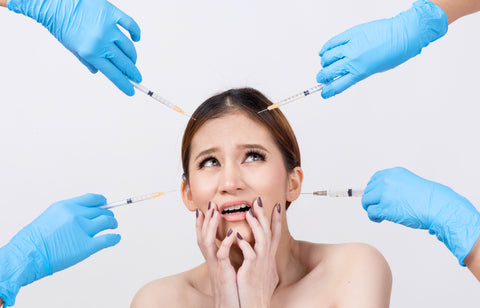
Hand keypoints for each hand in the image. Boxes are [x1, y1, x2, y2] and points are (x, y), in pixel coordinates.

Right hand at [0, 193, 119, 305]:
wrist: (27, 255)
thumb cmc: (33, 240)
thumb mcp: (50, 217)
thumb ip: (67, 215)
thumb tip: (82, 216)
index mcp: (66, 206)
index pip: (91, 199)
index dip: (102, 201)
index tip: (105, 203)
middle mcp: (76, 215)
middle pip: (101, 211)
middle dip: (108, 215)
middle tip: (110, 220)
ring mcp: (82, 230)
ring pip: (107, 221)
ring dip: (113, 223)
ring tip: (113, 227)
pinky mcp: (86, 246)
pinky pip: (108, 239)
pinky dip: (115, 238)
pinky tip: (116, 238)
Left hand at [7, 0, 141, 94]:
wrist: (55, 2)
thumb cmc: (61, 23)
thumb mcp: (72, 48)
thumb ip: (87, 61)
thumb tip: (99, 71)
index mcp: (90, 53)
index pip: (114, 74)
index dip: (124, 84)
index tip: (130, 90)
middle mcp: (101, 42)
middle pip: (124, 63)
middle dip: (132, 73)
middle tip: (136, 77)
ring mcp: (108, 27)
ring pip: (129, 47)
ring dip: (132, 57)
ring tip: (132, 59)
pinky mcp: (112, 13)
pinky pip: (130, 25)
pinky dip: (136, 33)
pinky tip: (136, 38)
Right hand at [196, 202, 239, 307]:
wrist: (232, 306)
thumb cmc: (234, 290)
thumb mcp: (230, 269)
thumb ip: (230, 257)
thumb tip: (235, 246)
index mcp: (215, 258)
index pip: (206, 236)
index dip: (204, 223)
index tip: (205, 209)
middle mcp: (212, 260)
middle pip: (202, 235)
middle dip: (205, 219)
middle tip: (209, 204)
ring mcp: (215, 265)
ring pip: (207, 242)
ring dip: (211, 226)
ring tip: (215, 212)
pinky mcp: (222, 272)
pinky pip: (220, 256)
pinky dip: (224, 244)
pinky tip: (231, 234)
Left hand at [236, 198, 280, 307]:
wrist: (255, 305)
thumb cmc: (258, 292)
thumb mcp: (264, 275)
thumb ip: (264, 264)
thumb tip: (266, 259)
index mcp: (268, 258)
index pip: (274, 235)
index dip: (275, 221)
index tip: (276, 207)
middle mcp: (267, 258)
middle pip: (269, 231)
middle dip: (264, 215)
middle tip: (259, 200)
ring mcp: (261, 263)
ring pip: (262, 239)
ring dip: (256, 225)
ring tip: (249, 212)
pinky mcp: (252, 269)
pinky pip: (249, 254)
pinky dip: (244, 244)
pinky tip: (237, 236)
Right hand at [316, 0, 446, 98]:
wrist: (405, 34)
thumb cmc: (395, 52)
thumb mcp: (375, 70)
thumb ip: (358, 73)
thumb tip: (344, 74)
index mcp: (360, 72)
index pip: (337, 86)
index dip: (327, 91)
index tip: (323, 93)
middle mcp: (353, 60)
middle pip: (328, 72)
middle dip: (322, 77)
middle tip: (321, 77)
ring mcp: (351, 45)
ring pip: (328, 56)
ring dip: (324, 62)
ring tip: (325, 63)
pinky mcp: (351, 33)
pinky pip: (333, 41)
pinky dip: (326, 48)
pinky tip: (324, 51)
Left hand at [362, 167, 479, 265]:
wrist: (438, 206)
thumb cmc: (430, 198)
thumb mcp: (411, 183)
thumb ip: (396, 185)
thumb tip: (384, 195)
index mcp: (394, 172)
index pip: (374, 179)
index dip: (374, 190)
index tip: (376, 196)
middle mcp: (387, 180)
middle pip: (368, 190)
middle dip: (373, 200)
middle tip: (379, 207)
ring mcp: (384, 194)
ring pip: (366, 201)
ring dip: (371, 208)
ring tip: (380, 214)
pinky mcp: (384, 208)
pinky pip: (370, 212)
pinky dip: (373, 217)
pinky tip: (380, 219)